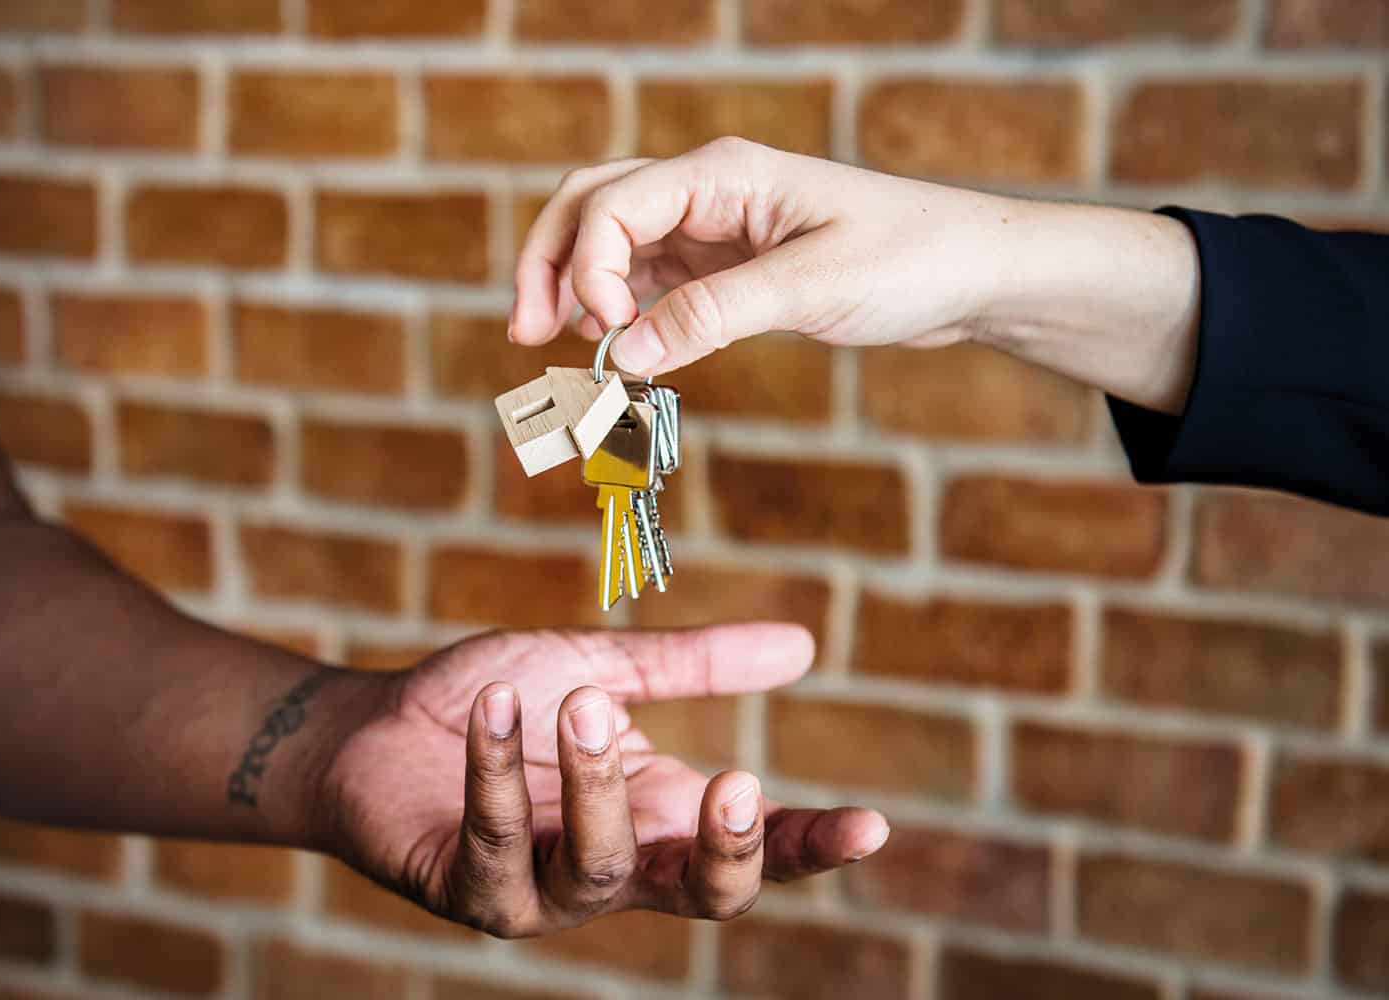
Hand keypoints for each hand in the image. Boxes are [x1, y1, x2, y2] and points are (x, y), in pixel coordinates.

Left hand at [316, 623, 887, 936]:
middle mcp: (612, 867)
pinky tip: (492, 706)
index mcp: (658, 816)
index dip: (810, 847)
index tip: (872, 826)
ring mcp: (541, 891)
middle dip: (727, 851)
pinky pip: (498, 844)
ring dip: (596, 783)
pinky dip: (499, 771)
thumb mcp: (605, 670)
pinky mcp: (467, 889)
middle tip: (733, 780)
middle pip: (701, 898)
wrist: (378, 724)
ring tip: (581, 701)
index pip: (752, 851)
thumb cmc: (499, 703)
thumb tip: (804, 647)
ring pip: (600, 870)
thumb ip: (695, 666)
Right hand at [508, 137, 1199, 414]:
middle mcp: (707, 192)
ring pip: (614, 243)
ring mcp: (714, 227)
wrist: (973, 275)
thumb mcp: (809, 289)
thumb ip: (709, 317)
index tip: (601, 334)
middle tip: (525, 332)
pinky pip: (652, 279)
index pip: (613, 205)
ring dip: (576, 286)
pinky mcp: (729, 266)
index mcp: (722, 176)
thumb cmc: (910, 259)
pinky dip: (622, 309)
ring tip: (554, 343)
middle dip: (549, 263)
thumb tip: (618, 352)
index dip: (586, 268)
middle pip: (591, 206)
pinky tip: (617, 345)